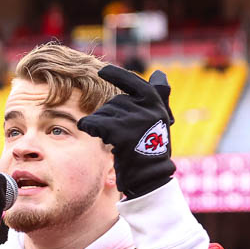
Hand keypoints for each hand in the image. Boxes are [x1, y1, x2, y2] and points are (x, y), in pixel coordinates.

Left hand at [76, 65, 174, 198]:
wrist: (149, 177)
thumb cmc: (151, 149)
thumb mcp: (158, 120)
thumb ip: (159, 96)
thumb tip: (160, 73)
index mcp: (156, 103)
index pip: (135, 84)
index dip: (118, 76)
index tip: (101, 71)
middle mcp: (149, 108)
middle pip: (115, 103)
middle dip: (109, 117)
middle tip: (117, 135)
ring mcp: (137, 120)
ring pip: (104, 113)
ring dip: (101, 125)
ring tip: (113, 141)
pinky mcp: (123, 133)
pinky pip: (97, 123)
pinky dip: (89, 126)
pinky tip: (90, 131)